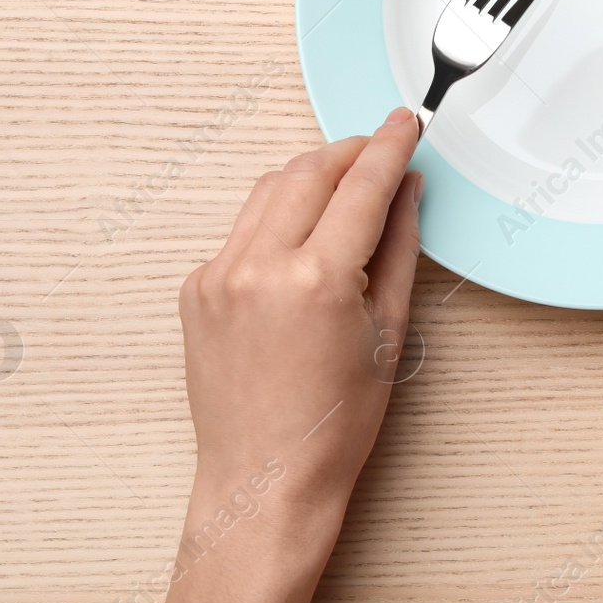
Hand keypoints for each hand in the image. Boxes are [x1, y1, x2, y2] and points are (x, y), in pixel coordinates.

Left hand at [140, 107, 421, 602]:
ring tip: (345, 188)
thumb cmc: (332, 426)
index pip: (361, 186)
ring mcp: (217, 276)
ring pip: (268, 190)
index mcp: (315, 280)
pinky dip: (277, 219)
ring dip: (310, 177)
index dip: (390, 147)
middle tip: (381, 151)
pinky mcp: (196, 289)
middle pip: (308, 171)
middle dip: (349, 153)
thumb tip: (405, 193)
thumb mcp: (387, 334)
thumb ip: (397, 251)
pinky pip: (242, 230)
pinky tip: (303, 240)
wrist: (265, 480)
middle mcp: (258, 268)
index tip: (407, 123)